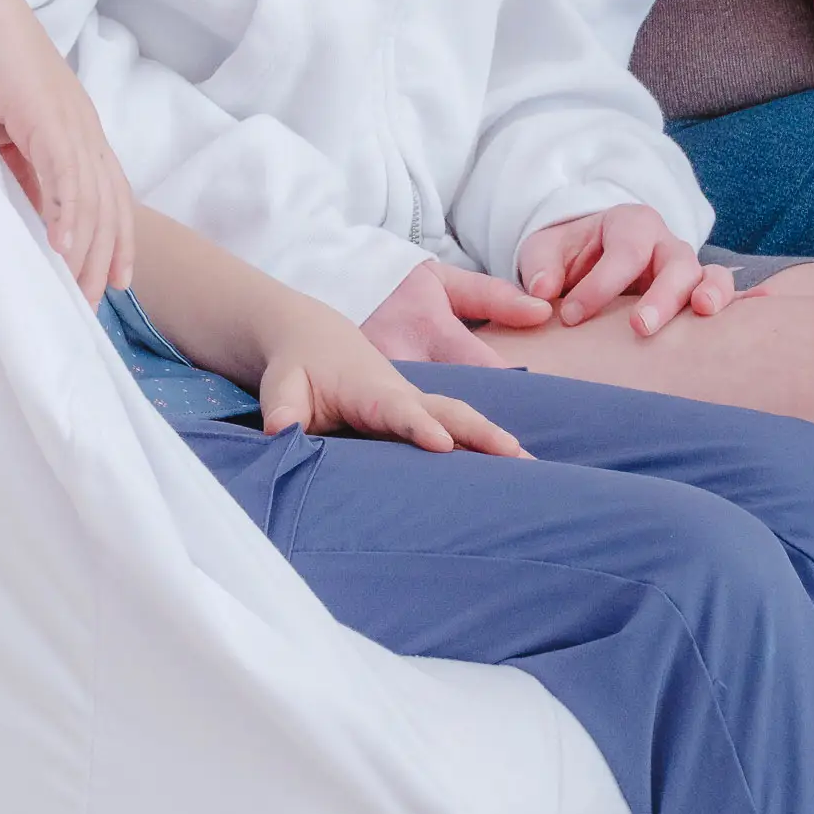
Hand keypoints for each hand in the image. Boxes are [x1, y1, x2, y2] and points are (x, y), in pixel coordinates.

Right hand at [0, 0, 137, 295]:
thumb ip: (11, 158)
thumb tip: (16, 206)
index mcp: (70, 122)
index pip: (105, 191)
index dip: (113, 238)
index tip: (107, 283)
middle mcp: (80, 122)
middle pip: (110, 202)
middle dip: (106, 256)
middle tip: (93, 304)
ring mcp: (68, 117)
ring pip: (93, 196)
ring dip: (87, 248)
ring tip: (77, 291)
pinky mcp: (45, 113)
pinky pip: (65, 175)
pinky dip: (68, 214)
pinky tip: (62, 248)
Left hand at [256, 292, 526, 453]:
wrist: (313, 340)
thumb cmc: (297, 366)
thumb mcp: (282, 383)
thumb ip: (282, 407)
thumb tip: (282, 431)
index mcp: (371, 389)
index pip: (399, 410)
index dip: (419, 425)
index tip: (440, 444)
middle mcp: (402, 396)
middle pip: (449, 411)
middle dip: (481, 432)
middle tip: (516, 456)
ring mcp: (416, 406)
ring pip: (461, 420)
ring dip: (494, 441)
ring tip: (531, 469)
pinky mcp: (420, 418)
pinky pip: (457, 429)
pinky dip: (484, 447)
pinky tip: (511, 474)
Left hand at [514, 205, 737, 332]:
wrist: (586, 260)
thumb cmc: (568, 256)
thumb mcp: (545, 251)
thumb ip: (541, 267)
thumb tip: (542, 292)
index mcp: (630, 223)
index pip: (624, 252)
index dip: (600, 286)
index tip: (571, 316)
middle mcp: (665, 242)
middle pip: (676, 262)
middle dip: (660, 296)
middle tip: (639, 328)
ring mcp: (687, 268)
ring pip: (708, 275)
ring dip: (708, 294)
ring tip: (700, 312)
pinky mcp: (696, 293)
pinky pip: (723, 296)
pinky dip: (731, 307)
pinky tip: (729, 330)